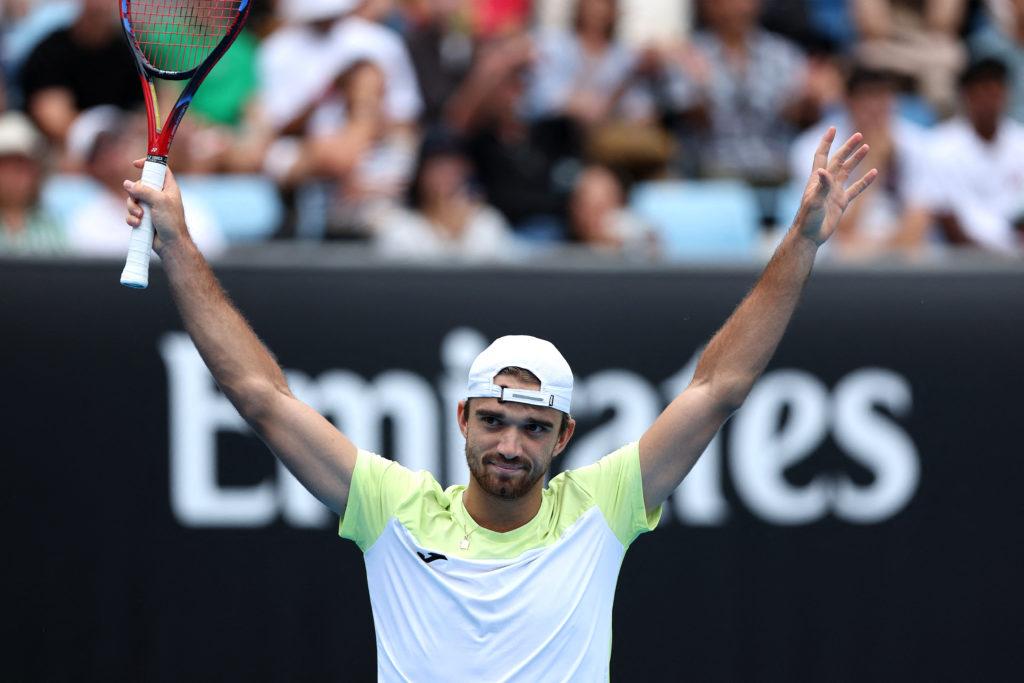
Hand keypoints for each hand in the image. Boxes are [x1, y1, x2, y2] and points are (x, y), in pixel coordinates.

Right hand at [123, 158, 189, 253]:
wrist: (171, 244)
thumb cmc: (171, 222)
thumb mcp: (159, 202)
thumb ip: (143, 190)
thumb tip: (126, 184)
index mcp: (168, 188)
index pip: (159, 169)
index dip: (149, 164)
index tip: (136, 164)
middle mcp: (159, 195)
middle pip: (140, 185)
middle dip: (134, 193)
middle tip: (139, 202)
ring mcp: (151, 207)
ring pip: (132, 199)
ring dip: (132, 208)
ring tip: (140, 217)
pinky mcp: (144, 218)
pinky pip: (131, 213)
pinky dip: (132, 218)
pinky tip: (138, 224)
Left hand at [795, 127, 877, 245]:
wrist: (809, 236)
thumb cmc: (807, 219)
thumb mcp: (813, 201)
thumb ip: (821, 186)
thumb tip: (823, 170)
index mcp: (816, 179)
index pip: (821, 155)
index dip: (826, 142)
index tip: (832, 128)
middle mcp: (826, 183)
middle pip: (838, 160)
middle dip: (847, 147)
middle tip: (859, 135)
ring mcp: (834, 192)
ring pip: (847, 172)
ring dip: (856, 160)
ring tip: (866, 147)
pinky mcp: (841, 203)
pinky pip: (855, 189)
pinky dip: (864, 181)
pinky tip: (874, 172)